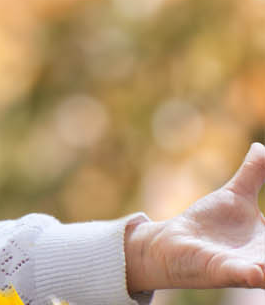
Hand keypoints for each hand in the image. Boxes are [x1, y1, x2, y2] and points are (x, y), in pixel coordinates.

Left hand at [125, 142, 264, 291]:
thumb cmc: (206, 224)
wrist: (169, 243)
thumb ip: (254, 175)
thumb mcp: (234, 196)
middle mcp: (263, 257)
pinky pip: (242, 276)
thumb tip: (261, 147)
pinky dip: (252, 275)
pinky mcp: (223, 271)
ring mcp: (246, 267)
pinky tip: (257, 272)